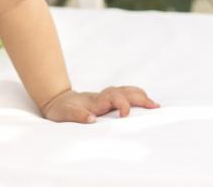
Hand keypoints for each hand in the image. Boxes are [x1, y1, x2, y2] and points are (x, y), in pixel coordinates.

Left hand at [39, 86, 160, 123]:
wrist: (57, 101)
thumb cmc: (61, 109)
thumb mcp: (64, 113)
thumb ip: (76, 115)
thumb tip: (92, 119)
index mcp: (95, 101)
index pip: (113, 97)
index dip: (121, 104)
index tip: (125, 116)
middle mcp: (103, 97)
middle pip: (124, 92)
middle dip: (139, 98)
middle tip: (154, 107)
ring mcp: (106, 98)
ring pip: (126, 92)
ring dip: (140, 96)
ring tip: (155, 105)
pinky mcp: (107, 101)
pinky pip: (124, 96)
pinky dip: (136, 98)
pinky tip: (145, 104)